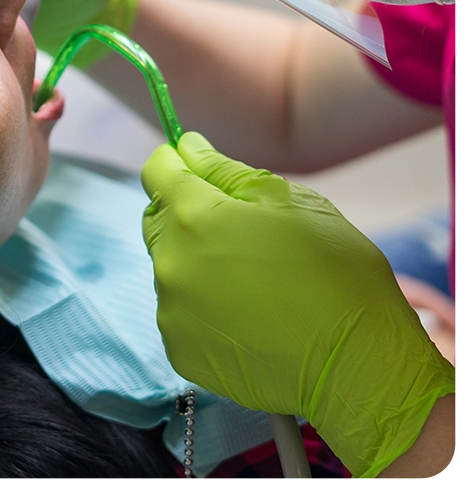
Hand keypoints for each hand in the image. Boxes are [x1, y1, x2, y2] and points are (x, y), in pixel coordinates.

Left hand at [141, 132, 456, 479]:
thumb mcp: (289, 202)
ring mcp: (171, 310)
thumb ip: (225, 171)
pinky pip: (178, 310)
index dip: (175, 163)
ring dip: (196, 261)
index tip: (194, 165)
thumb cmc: (335, 274)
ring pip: (169, 266)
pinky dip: (201, 305)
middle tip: (238, 229)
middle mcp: (170, 262)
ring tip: (251, 278)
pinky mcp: (179, 349)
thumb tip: (187, 147)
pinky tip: (245, 313)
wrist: (359, 368)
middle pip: (158, 219)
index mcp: (195, 216)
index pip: (157, 172)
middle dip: (186, 212)